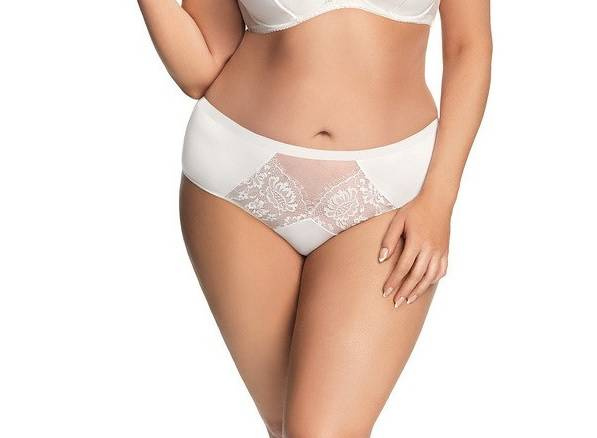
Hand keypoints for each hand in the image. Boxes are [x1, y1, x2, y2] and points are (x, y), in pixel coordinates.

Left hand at [378, 192, 451, 307]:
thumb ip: (389, 240)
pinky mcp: (446, 251)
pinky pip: (441, 271)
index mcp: (416, 241)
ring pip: (430, 277)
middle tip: (395, 302)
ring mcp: (440, 251)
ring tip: (408, 300)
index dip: (394, 281)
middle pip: (416, 276)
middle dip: (405, 291)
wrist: (438, 201)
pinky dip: (433, 281)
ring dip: (419, 290)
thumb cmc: (415, 210)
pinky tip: (425, 286)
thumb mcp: (398, 220)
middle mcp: (430, 248)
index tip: (385, 292)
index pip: (403, 267)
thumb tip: (381, 259)